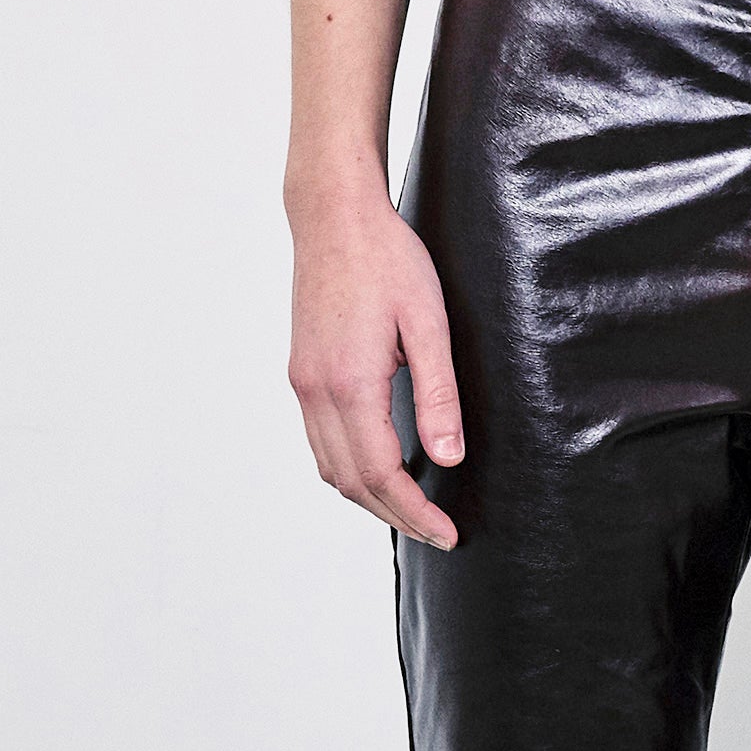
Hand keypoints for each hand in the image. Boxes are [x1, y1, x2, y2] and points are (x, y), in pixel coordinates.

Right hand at [288, 176, 464, 546]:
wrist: (333, 217)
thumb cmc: (387, 259)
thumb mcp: (428, 323)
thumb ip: (438, 395)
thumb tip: (448, 459)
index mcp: (349, 383)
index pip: (380, 474)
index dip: (415, 512)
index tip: (448, 533)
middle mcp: (316, 391)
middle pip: (350, 482)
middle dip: (395, 516)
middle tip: (438, 533)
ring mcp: (303, 383)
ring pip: (330, 467)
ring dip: (369, 498)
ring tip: (413, 509)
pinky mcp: (301, 372)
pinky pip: (321, 441)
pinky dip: (349, 469)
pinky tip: (380, 467)